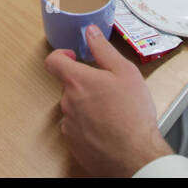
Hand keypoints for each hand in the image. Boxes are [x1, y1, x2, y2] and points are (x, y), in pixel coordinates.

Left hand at [44, 24, 172, 176]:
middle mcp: (67, 101)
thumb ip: (103, 49)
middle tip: (108, 89)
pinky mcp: (72, 143)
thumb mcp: (125, 72)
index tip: (73, 57)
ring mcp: (68, 124)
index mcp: (77, 81)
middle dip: (85, 84)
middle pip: (68, 85)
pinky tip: (106, 128)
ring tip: (111, 112)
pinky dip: (87, 125)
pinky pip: (76, 127)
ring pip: (73, 107)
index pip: (53, 61)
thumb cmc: (132, 114)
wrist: (134, 156)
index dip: (61, 55)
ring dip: (87, 105)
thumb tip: (91, 32)